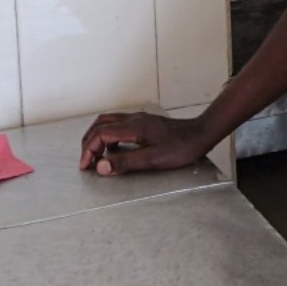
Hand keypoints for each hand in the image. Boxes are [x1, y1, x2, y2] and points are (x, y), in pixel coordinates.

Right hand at [78, 112, 208, 175]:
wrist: (200, 134)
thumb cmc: (180, 147)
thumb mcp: (152, 159)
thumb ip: (125, 162)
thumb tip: (100, 166)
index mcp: (133, 127)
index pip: (100, 134)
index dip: (89, 150)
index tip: (86, 166)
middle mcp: (133, 119)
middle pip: (100, 124)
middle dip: (88, 142)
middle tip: (86, 161)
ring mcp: (139, 119)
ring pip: (108, 122)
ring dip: (97, 137)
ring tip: (95, 155)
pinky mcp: (144, 123)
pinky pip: (118, 124)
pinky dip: (108, 135)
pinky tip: (113, 149)